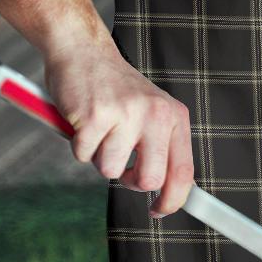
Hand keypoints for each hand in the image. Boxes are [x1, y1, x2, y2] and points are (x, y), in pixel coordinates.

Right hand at [43, 41, 193, 217]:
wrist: (83, 50)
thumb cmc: (115, 88)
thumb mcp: (151, 112)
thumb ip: (161, 146)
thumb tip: (167, 192)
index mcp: (174, 116)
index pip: (183, 171)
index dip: (173, 200)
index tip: (160, 211)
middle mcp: (156, 114)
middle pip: (150, 180)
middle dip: (130, 181)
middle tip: (120, 163)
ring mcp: (126, 114)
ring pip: (110, 170)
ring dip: (99, 156)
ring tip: (100, 129)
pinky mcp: (95, 116)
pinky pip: (83, 155)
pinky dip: (78, 144)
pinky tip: (83, 120)